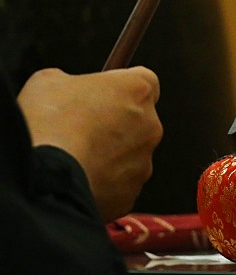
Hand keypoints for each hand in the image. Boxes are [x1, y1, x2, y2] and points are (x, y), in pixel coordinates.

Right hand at [18, 67, 163, 221]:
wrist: (45, 175)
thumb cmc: (48, 123)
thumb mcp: (49, 81)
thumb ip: (72, 82)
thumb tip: (69, 90)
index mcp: (137, 90)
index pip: (146, 81)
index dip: (122, 87)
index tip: (104, 93)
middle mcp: (150, 125)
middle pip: (137, 120)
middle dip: (113, 124)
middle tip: (78, 130)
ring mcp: (144, 162)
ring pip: (128, 155)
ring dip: (107, 155)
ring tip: (72, 157)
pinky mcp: (131, 193)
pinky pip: (117, 184)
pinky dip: (100, 182)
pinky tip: (76, 178)